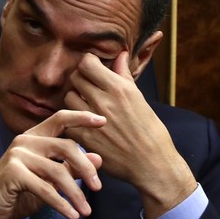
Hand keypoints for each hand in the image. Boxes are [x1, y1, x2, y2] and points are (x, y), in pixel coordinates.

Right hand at [0, 110, 104, 218]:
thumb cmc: (17, 195)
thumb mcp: (49, 181)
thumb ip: (70, 168)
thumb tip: (99, 158)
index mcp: (33, 137)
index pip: (60, 119)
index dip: (82, 118)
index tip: (103, 121)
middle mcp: (25, 141)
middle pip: (66, 146)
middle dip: (86, 168)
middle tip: (98, 188)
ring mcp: (17, 155)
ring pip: (58, 171)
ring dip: (76, 193)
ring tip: (86, 211)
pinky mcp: (13, 173)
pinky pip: (46, 189)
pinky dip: (62, 204)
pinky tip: (73, 215)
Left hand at [64, 52, 196, 218]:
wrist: (151, 163)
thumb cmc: (149, 130)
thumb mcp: (139, 98)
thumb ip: (124, 75)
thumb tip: (121, 54)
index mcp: (119, 88)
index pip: (87, 63)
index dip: (87, 65)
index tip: (92, 71)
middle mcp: (104, 101)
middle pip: (75, 78)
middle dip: (81, 80)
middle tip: (88, 89)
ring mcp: (92, 120)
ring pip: (68, 97)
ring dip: (74, 99)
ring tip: (85, 106)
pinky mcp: (85, 137)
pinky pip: (68, 119)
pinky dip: (73, 119)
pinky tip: (82, 122)